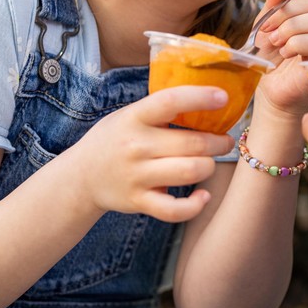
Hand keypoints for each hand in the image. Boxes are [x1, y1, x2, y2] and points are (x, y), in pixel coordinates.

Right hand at [71, 86, 232, 222]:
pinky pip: (175, 210)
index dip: (200, 97)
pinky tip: (203, 196)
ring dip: (210, 166)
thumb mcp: (131, 115)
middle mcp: (135, 146)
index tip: (223, 97)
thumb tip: (211, 99)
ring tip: (211, 161)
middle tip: (226, 141)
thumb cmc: (116, 139)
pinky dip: (195, 205)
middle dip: (218, 142)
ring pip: (190, 171)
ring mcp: (137, 176)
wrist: (81, 176)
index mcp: (134, 117)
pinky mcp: (139, 202)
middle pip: (191, 142)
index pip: (170, 101)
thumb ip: (162, 109)